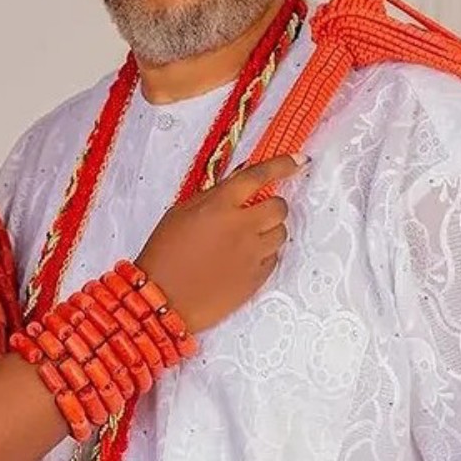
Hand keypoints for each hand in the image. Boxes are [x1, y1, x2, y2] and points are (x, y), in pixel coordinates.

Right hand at [136, 153, 303, 332]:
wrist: (163, 300)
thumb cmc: (164, 256)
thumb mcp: (180, 213)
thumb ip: (213, 196)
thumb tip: (238, 184)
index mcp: (219, 205)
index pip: (259, 176)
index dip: (282, 165)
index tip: (297, 160)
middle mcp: (242, 227)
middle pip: (280, 206)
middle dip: (272, 205)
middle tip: (256, 212)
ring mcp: (252, 254)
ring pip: (281, 232)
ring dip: (268, 230)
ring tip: (245, 239)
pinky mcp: (257, 278)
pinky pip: (274, 257)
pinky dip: (264, 254)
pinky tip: (242, 258)